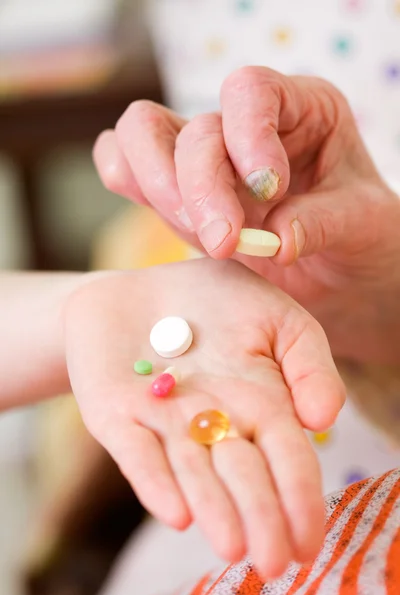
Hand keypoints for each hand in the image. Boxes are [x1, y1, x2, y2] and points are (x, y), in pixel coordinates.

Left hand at [64, 259, 344, 579]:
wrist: (143, 287)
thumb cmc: (218, 301)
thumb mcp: (280, 320)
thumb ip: (309, 366)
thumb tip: (323, 421)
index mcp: (258, 404)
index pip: (286, 457)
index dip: (300, 496)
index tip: (309, 540)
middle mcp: (211, 423)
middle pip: (241, 474)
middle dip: (260, 515)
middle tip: (275, 560)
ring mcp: (163, 422)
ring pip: (190, 470)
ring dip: (212, 506)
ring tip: (232, 544)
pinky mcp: (116, 415)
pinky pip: (135, 450)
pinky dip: (153, 478)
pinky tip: (175, 510)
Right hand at [93, 67, 399, 362]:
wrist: (341, 274)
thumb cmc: (362, 238)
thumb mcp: (365, 224)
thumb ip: (323, 223)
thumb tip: (274, 238)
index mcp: (301, 109)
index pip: (251, 91)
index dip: (247, 135)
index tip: (267, 192)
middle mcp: (245, 126)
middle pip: (193, 127)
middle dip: (200, 187)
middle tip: (223, 242)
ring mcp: (205, 159)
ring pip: (142, 135)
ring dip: (159, 188)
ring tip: (204, 240)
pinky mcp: (178, 194)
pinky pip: (126, 166)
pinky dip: (126, 181)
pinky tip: (158, 212)